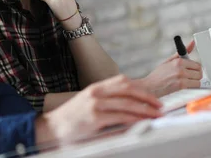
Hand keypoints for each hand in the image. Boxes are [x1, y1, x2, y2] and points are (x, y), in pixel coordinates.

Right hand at [35, 75, 161, 144]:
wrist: (50, 128)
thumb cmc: (70, 118)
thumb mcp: (88, 103)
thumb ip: (106, 101)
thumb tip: (129, 106)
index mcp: (95, 88)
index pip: (123, 81)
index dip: (141, 89)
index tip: (152, 97)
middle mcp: (96, 93)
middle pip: (128, 89)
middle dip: (147, 98)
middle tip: (159, 106)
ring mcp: (95, 105)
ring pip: (127, 103)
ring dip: (145, 110)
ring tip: (155, 116)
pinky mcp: (94, 119)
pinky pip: (120, 117)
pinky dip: (134, 119)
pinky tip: (141, 122)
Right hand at [137, 41, 202, 96]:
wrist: (150, 87)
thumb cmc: (158, 75)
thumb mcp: (168, 61)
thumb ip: (182, 53)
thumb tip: (192, 42)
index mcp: (178, 60)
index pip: (196, 64)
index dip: (193, 68)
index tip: (190, 71)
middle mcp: (180, 67)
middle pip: (199, 71)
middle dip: (195, 75)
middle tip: (187, 77)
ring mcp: (181, 76)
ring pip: (199, 78)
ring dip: (194, 81)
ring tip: (184, 81)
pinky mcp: (182, 85)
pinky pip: (196, 85)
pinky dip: (192, 86)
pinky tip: (184, 86)